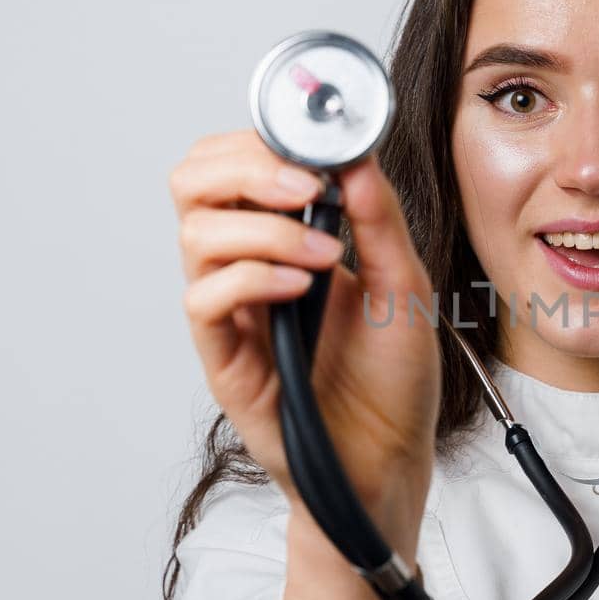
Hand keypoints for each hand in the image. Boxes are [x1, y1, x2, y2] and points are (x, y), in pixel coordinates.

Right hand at [169, 131, 438, 559]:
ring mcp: (232, 311)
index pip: (235, 162)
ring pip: (196, 235)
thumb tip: (357, 158)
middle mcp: (246, 265)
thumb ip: (380, 220)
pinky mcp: (224, 359)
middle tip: (306, 187)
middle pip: (193, 183)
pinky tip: (299, 287)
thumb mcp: (405, 285)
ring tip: (326, 256)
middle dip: (245, 168)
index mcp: (283, 237)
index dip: (260, 141)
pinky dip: (251, 279)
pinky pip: (205, 299)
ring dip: (264, 229)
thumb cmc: (393, 378)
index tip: (315, 146)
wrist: (389, 458)